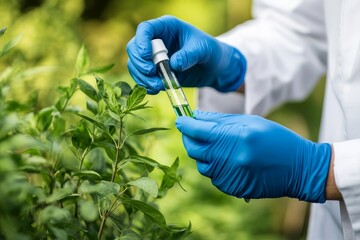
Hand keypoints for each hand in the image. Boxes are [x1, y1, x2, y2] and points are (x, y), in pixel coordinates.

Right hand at [127, 15, 245, 93]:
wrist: (214, 68)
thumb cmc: (210, 51)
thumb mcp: (204, 50)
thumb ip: (190, 55)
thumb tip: (173, 64)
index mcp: (167, 27)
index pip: (145, 29)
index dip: (142, 42)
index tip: (147, 56)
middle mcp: (156, 40)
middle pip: (134, 48)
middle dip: (139, 63)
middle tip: (152, 73)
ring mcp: (153, 57)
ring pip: (135, 65)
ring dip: (142, 77)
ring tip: (158, 86)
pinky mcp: (155, 72)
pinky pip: (142, 78)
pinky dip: (146, 85)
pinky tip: (157, 90)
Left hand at [175, 110, 331, 202]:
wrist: (299, 168)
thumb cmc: (276, 139)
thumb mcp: (251, 121)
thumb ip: (221, 120)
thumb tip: (196, 116)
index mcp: (236, 137)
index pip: (199, 130)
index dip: (185, 124)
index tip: (180, 119)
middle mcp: (231, 158)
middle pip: (195, 149)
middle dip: (189, 138)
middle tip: (192, 131)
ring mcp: (231, 176)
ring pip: (202, 165)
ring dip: (202, 154)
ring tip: (213, 146)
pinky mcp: (233, 188)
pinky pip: (213, 177)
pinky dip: (213, 167)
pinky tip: (225, 159)